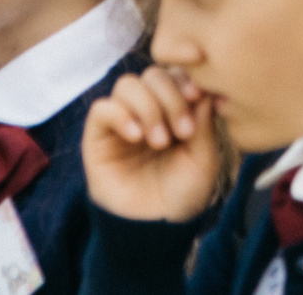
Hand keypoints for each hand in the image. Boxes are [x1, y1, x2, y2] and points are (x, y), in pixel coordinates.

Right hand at [83, 67, 220, 222]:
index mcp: (174, 108)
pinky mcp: (98, 136)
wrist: (154, 227)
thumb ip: (203, 122)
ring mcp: (122, 120)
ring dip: (148, 107)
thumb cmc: (181, 193)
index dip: (186, 79)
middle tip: (182, 132)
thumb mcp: (203, 158)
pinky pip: (102, 108)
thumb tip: (204, 87)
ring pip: (127, 85)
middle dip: (171, 97)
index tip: (198, 97)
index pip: (176, 73)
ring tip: (160, 141)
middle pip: (153, 74)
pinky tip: (137, 137)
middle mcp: (147, 109)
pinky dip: (120, 115)